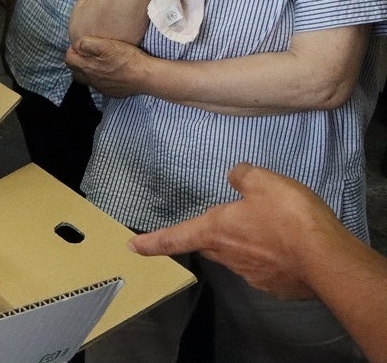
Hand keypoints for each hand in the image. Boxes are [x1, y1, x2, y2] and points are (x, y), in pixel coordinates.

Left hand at [65, 36, 147, 96]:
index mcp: (87, 67)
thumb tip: (77, 44)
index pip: (69, 60)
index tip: (79, 46)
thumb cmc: (127, 58)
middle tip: (85, 54)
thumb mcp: (107, 45)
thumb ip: (87, 44)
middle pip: (75, 72)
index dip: (72, 51)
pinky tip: (108, 72)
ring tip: (96, 63)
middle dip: (76, 62)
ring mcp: (102, 88)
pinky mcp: (112, 92)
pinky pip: (100, 86)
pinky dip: (100, 79)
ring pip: (87, 80)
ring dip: (87, 71)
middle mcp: (92, 80)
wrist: (145, 76)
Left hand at [130, 162, 327, 299]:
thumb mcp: (263, 181)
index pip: (174, 237)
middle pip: (209, 246)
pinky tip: (286, 250)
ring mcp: (252, 275)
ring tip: (266, 231)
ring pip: (237, 258)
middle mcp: (229, 256)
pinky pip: (265, 270)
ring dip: (244, 247)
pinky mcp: (276, 286)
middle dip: (210, 236)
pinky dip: (270, 260)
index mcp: (216, 230)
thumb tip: (236, 174)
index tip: (132, 246)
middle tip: (223, 224)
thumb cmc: (289, 217)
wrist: (327, 259)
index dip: (152, 241)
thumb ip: (244, 176)